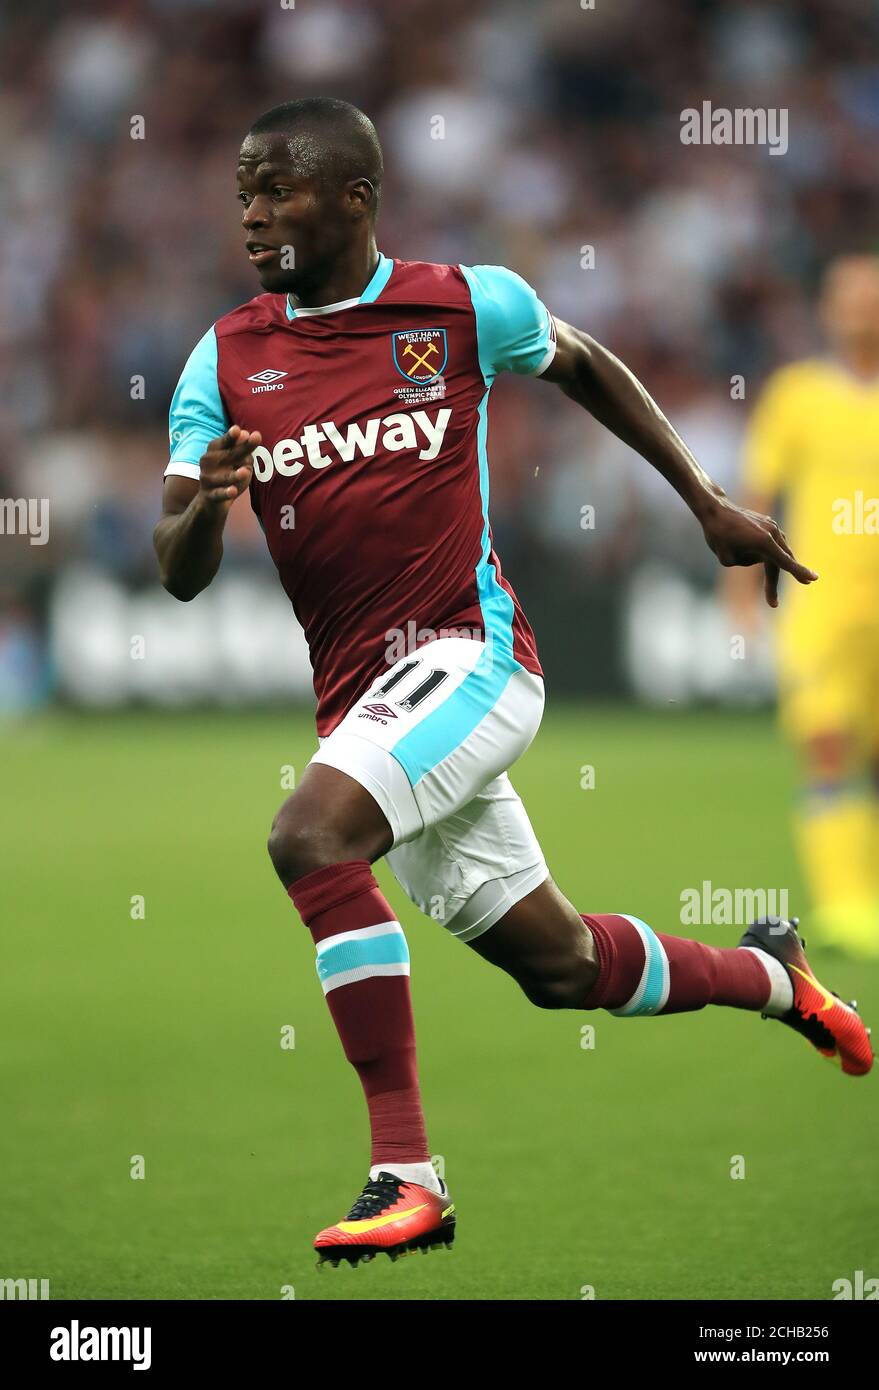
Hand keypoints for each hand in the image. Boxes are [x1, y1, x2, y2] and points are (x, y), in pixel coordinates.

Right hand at [198, 426, 261, 512]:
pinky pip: (219, 494)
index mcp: (215, 451)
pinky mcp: (210, 496)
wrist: (210, 502)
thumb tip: (245, 434)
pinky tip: (233, 491)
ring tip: (245, 472)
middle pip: (228, 456)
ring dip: (234, 475)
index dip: (231, 437)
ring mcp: (208, 480)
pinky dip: (226, 493)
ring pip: (224, 477)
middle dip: (242, 448)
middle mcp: (209, 463)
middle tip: (256, 438)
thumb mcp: (237, 461)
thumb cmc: (227, 475)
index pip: (225, 442)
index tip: (237, 429)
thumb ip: (243, 448)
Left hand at [700, 496, 817, 606]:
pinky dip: (766, 552)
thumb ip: (748, 562)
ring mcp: (771, 526)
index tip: (814, 579)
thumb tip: (759, 558)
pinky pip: (771, 543)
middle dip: (773, 583)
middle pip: (781, 562)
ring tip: (752, 571)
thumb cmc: (718, 535)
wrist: (714, 509)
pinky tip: (747, 548)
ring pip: (777, 552)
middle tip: (772, 603)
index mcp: (764, 542)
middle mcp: (772, 532)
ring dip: (769, 565)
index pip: (785, 562)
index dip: (799, 572)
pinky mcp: (767, 524)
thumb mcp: (728, 559)